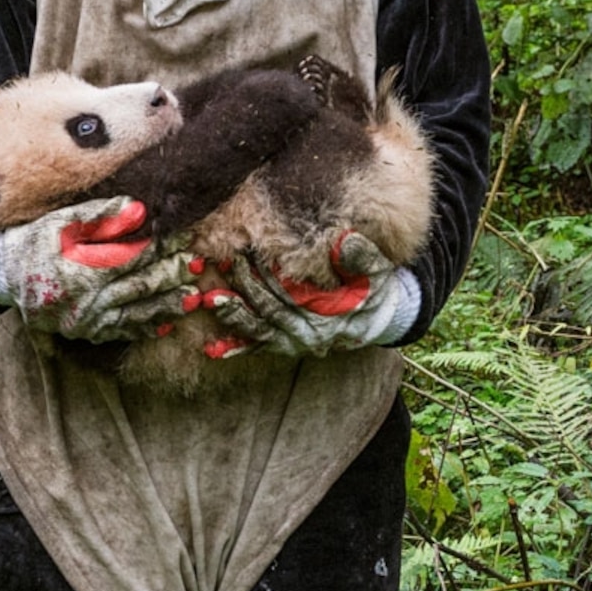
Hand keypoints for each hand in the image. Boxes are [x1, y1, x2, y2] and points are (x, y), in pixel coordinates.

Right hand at [0, 198, 194, 341]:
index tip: (185, 237)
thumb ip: (100, 216)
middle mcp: (86, 302)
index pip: (134, 257)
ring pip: (137, 313)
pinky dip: (145, 326)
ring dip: (167, 305)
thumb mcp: (62, 222)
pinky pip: (122, 331)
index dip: (162, 247)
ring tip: (194, 296)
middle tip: (198, 265)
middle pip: (140, 286)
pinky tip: (167, 322)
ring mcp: (87, 322)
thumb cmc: (35, 242)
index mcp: (82, 272)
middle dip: (172, 274)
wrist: (5, 276)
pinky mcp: (86, 333)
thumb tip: (139, 210)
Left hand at [209, 233, 421, 358]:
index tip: (254, 251)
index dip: (271, 272)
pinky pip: (258, 348)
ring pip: (259, 330)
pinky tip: (213, 348)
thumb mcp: (376, 271)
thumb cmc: (373, 290)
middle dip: (248, 286)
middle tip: (229, 263)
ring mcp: (295, 343)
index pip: (292, 291)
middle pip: (271, 308)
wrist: (378, 319)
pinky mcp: (286, 346)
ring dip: (235, 315)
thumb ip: (361, 256)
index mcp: (327, 314)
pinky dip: (237, 347)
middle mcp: (308, 333)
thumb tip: (345, 241)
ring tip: (213, 299)